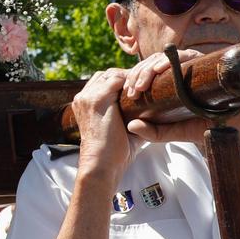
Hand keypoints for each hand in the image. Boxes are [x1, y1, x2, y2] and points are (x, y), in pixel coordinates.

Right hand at [71, 68, 138, 186]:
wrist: (101, 164)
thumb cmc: (114, 153)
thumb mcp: (122, 129)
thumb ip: (133, 118)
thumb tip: (156, 114)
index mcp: (85, 104)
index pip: (103, 81)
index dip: (122, 82)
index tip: (142, 87)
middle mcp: (83, 97)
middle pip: (107, 74)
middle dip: (127, 77)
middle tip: (149, 84)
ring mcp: (88, 97)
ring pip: (112, 74)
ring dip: (130, 78)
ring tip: (149, 85)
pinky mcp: (97, 100)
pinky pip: (117, 80)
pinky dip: (133, 81)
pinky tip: (146, 88)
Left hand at [119, 51, 239, 159]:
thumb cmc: (211, 127)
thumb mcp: (179, 132)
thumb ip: (156, 132)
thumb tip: (132, 126)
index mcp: (177, 80)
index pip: (153, 69)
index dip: (138, 76)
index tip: (129, 92)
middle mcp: (189, 69)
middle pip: (159, 60)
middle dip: (142, 72)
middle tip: (133, 89)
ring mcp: (203, 64)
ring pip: (174, 56)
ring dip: (155, 65)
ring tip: (144, 82)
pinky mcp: (216, 65)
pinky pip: (195, 56)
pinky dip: (179, 58)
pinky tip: (166, 67)